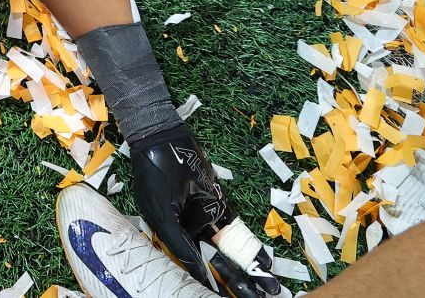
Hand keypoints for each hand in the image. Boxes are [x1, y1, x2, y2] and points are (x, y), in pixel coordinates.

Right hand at [130, 125, 281, 297]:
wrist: (163, 140)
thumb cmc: (155, 178)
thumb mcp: (162, 214)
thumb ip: (179, 244)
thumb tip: (198, 271)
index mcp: (171, 237)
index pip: (194, 268)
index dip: (211, 285)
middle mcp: (190, 232)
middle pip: (216, 263)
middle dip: (238, 283)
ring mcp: (207, 219)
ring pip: (230, 250)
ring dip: (249, 269)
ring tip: (269, 288)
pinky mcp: (219, 204)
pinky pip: (237, 230)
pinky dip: (251, 247)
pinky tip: (265, 262)